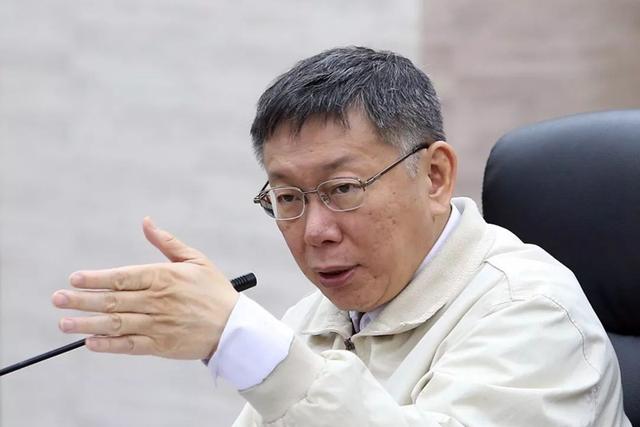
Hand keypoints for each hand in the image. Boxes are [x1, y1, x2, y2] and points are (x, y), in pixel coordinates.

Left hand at [52, 217, 238, 359]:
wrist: (234, 326)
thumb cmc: (214, 290)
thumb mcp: (195, 259)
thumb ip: (166, 242)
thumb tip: (145, 222)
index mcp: (164, 277)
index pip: (122, 276)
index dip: (96, 278)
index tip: (75, 278)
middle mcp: (157, 301)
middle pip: (112, 300)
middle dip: (81, 300)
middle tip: (58, 299)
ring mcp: (158, 325)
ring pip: (116, 324)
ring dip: (87, 324)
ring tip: (64, 323)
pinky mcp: (161, 345)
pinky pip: (129, 346)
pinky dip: (108, 345)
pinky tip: (90, 343)